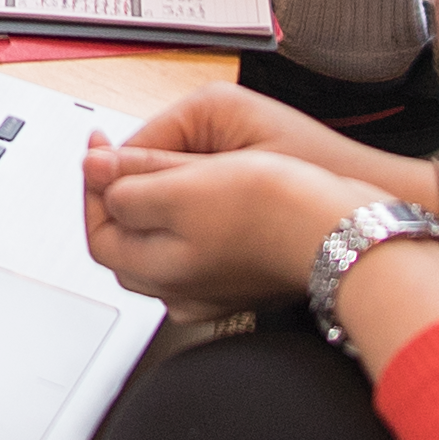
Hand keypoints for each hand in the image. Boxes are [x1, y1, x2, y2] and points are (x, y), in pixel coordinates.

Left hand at [75, 86, 412, 316]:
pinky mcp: (246, 277)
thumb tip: (93, 173)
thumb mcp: (183, 188)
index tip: (100, 148)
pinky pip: (202, 247)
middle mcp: (182, 291)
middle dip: (124, 195)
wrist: (346, 232)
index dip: (94, 184)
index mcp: (159, 271)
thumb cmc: (276, 211)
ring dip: (160, 203)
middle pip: (130, 241)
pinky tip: (212, 192)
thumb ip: (129, 185)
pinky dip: (195, 217)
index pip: (98, 232)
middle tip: (128, 155)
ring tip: (172, 166)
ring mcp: (216, 289)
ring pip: (166, 242)